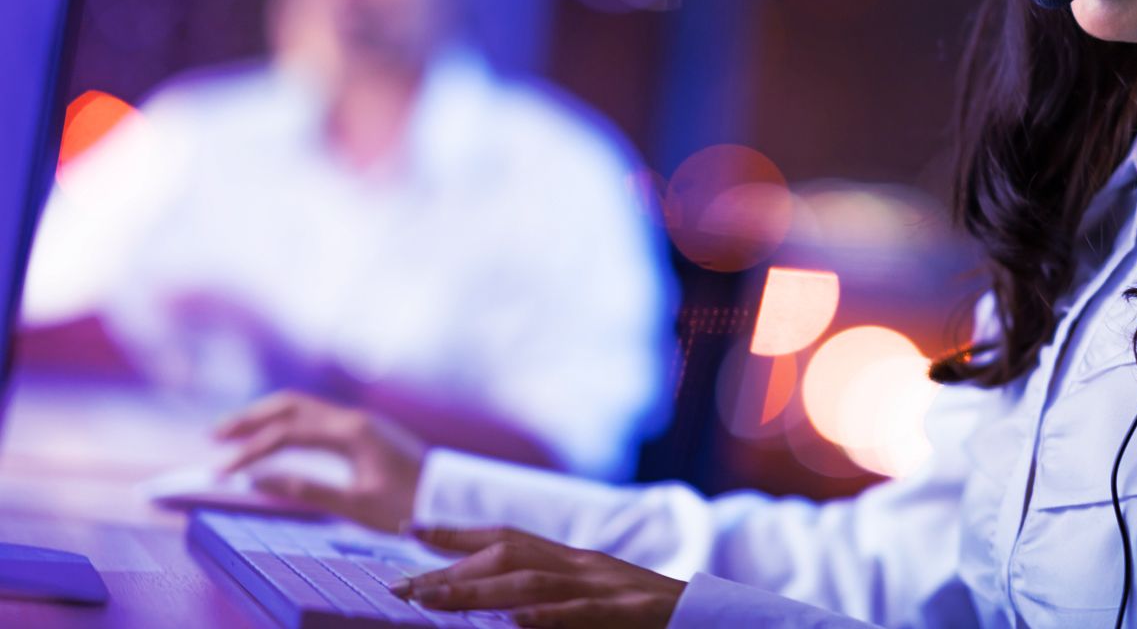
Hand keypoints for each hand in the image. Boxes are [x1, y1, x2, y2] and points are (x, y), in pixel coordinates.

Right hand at [215, 390, 425, 530]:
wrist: (451, 499)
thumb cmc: (409, 506)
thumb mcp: (357, 505)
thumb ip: (308, 491)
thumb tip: (259, 481)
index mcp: (352, 432)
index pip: (288, 432)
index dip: (250, 450)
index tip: (221, 472)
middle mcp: (354, 419)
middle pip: (292, 405)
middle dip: (252, 417)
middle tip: (214, 434)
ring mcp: (360, 422)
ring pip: (305, 408)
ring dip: (268, 417)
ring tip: (234, 434)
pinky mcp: (364, 433)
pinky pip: (317, 419)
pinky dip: (288, 424)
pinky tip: (274, 439)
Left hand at [393, 526, 684, 628]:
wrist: (726, 621)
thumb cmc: (657, 621)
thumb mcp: (601, 606)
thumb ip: (556, 601)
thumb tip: (503, 612)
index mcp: (580, 563)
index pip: (511, 538)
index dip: (459, 531)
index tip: (410, 529)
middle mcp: (589, 566)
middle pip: (511, 553)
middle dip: (452, 566)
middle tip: (400, 585)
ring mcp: (610, 587)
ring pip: (534, 580)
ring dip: (478, 590)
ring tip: (432, 601)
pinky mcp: (632, 613)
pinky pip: (584, 613)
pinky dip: (546, 616)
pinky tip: (514, 621)